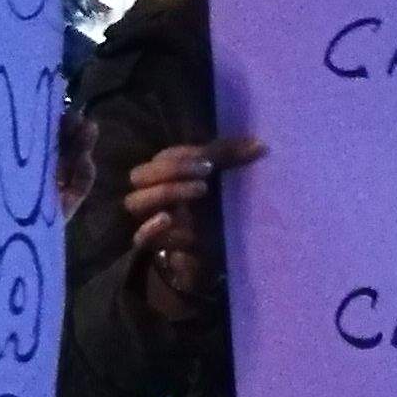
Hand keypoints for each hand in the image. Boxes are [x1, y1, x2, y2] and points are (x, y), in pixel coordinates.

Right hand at [120, 137, 260, 322]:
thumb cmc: (215, 210)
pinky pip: (140, 236)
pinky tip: (168, 219)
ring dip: (165, 191)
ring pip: (135, 202)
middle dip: (172, 170)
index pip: (163, 157)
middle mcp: (151, 193)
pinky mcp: (154, 244)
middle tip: (206, 172)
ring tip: (201, 190)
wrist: (214, 251)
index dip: (185, 155)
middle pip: (139, 175)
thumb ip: (233, 161)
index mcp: (164, 174)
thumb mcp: (223, 181)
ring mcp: (149, 218)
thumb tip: (261, 145)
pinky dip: (150, 227)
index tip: (211, 159)